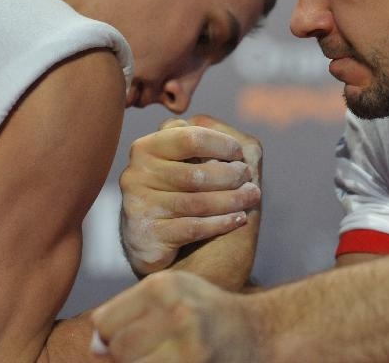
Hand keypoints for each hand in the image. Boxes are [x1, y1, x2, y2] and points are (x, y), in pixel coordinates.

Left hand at [89, 270, 260, 362]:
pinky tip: (175, 360)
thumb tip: (95, 346)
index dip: (109, 336)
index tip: (127, 338)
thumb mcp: (171, 293)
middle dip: (125, 355)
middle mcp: (175, 311)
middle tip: (153, 349)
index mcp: (163, 286)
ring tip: (164, 355)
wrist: (258, 331)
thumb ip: (129, 310)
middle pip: (117, 348)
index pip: (104, 322)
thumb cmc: (208, 311)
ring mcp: (187, 344)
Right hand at [120, 115, 262, 277]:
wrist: (167, 250)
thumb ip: (203, 141)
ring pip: (197, 202)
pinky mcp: (147, 235)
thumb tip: (233, 139)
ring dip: (232, 199)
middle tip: (249, 177)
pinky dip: (221, 223)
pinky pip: (193, 227)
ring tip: (252, 196)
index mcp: (146, 147)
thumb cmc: (185, 193)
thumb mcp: (188, 160)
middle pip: (195, 173)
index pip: (189, 138)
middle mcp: (136, 174)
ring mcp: (139, 206)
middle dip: (230, 175)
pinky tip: (238, 219)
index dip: (221, 143)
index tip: (239, 152)